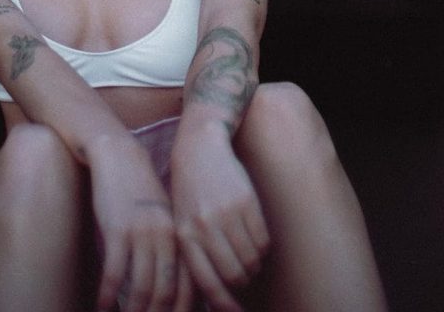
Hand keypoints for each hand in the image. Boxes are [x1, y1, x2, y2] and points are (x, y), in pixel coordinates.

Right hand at [89, 139, 194, 311]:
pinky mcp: (117, 230)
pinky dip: (107, 296)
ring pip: (141, 288)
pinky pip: (114, 273)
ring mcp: (142, 233)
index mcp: (181, 235)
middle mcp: (166, 236)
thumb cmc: (141, 192)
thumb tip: (171, 289)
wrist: (121, 156)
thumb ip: (170, 249)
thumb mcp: (163, 218)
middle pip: (166, 293)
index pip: (188, 286)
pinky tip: (101, 308)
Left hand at [171, 125, 270, 311]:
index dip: (226, 305)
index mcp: (185, 238)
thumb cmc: (189, 191)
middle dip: (244, 280)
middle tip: (245, 274)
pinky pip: (263, 238)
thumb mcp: (180, 222)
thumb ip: (193, 255)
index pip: (208, 285)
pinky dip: (263, 245)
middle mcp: (204, 228)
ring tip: (249, 254)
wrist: (199, 148)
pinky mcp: (246, 200)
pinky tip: (256, 237)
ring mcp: (226, 214)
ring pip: (252, 258)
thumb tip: (215, 293)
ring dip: (255, 263)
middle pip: (235, 274)